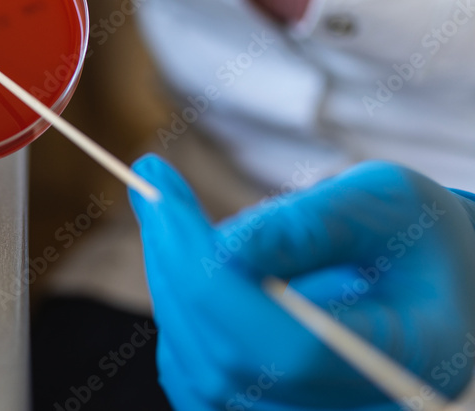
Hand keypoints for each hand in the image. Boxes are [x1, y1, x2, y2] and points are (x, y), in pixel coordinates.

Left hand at [129, 155, 474, 408]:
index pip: (292, 351)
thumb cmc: (413, 233)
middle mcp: (359, 410)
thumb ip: (313, 224)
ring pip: (201, 374)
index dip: (216, 285)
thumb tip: (226, 246)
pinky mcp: (266, 407)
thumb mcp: (385, 202)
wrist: (425, 275)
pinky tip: (180, 253)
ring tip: (167, 210)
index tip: (168, 204)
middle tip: (152, 189)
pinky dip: (175, 312)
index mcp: (412, 361)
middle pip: (232, 366)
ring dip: (168, 285)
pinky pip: (194, 377)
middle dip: (177, 269)